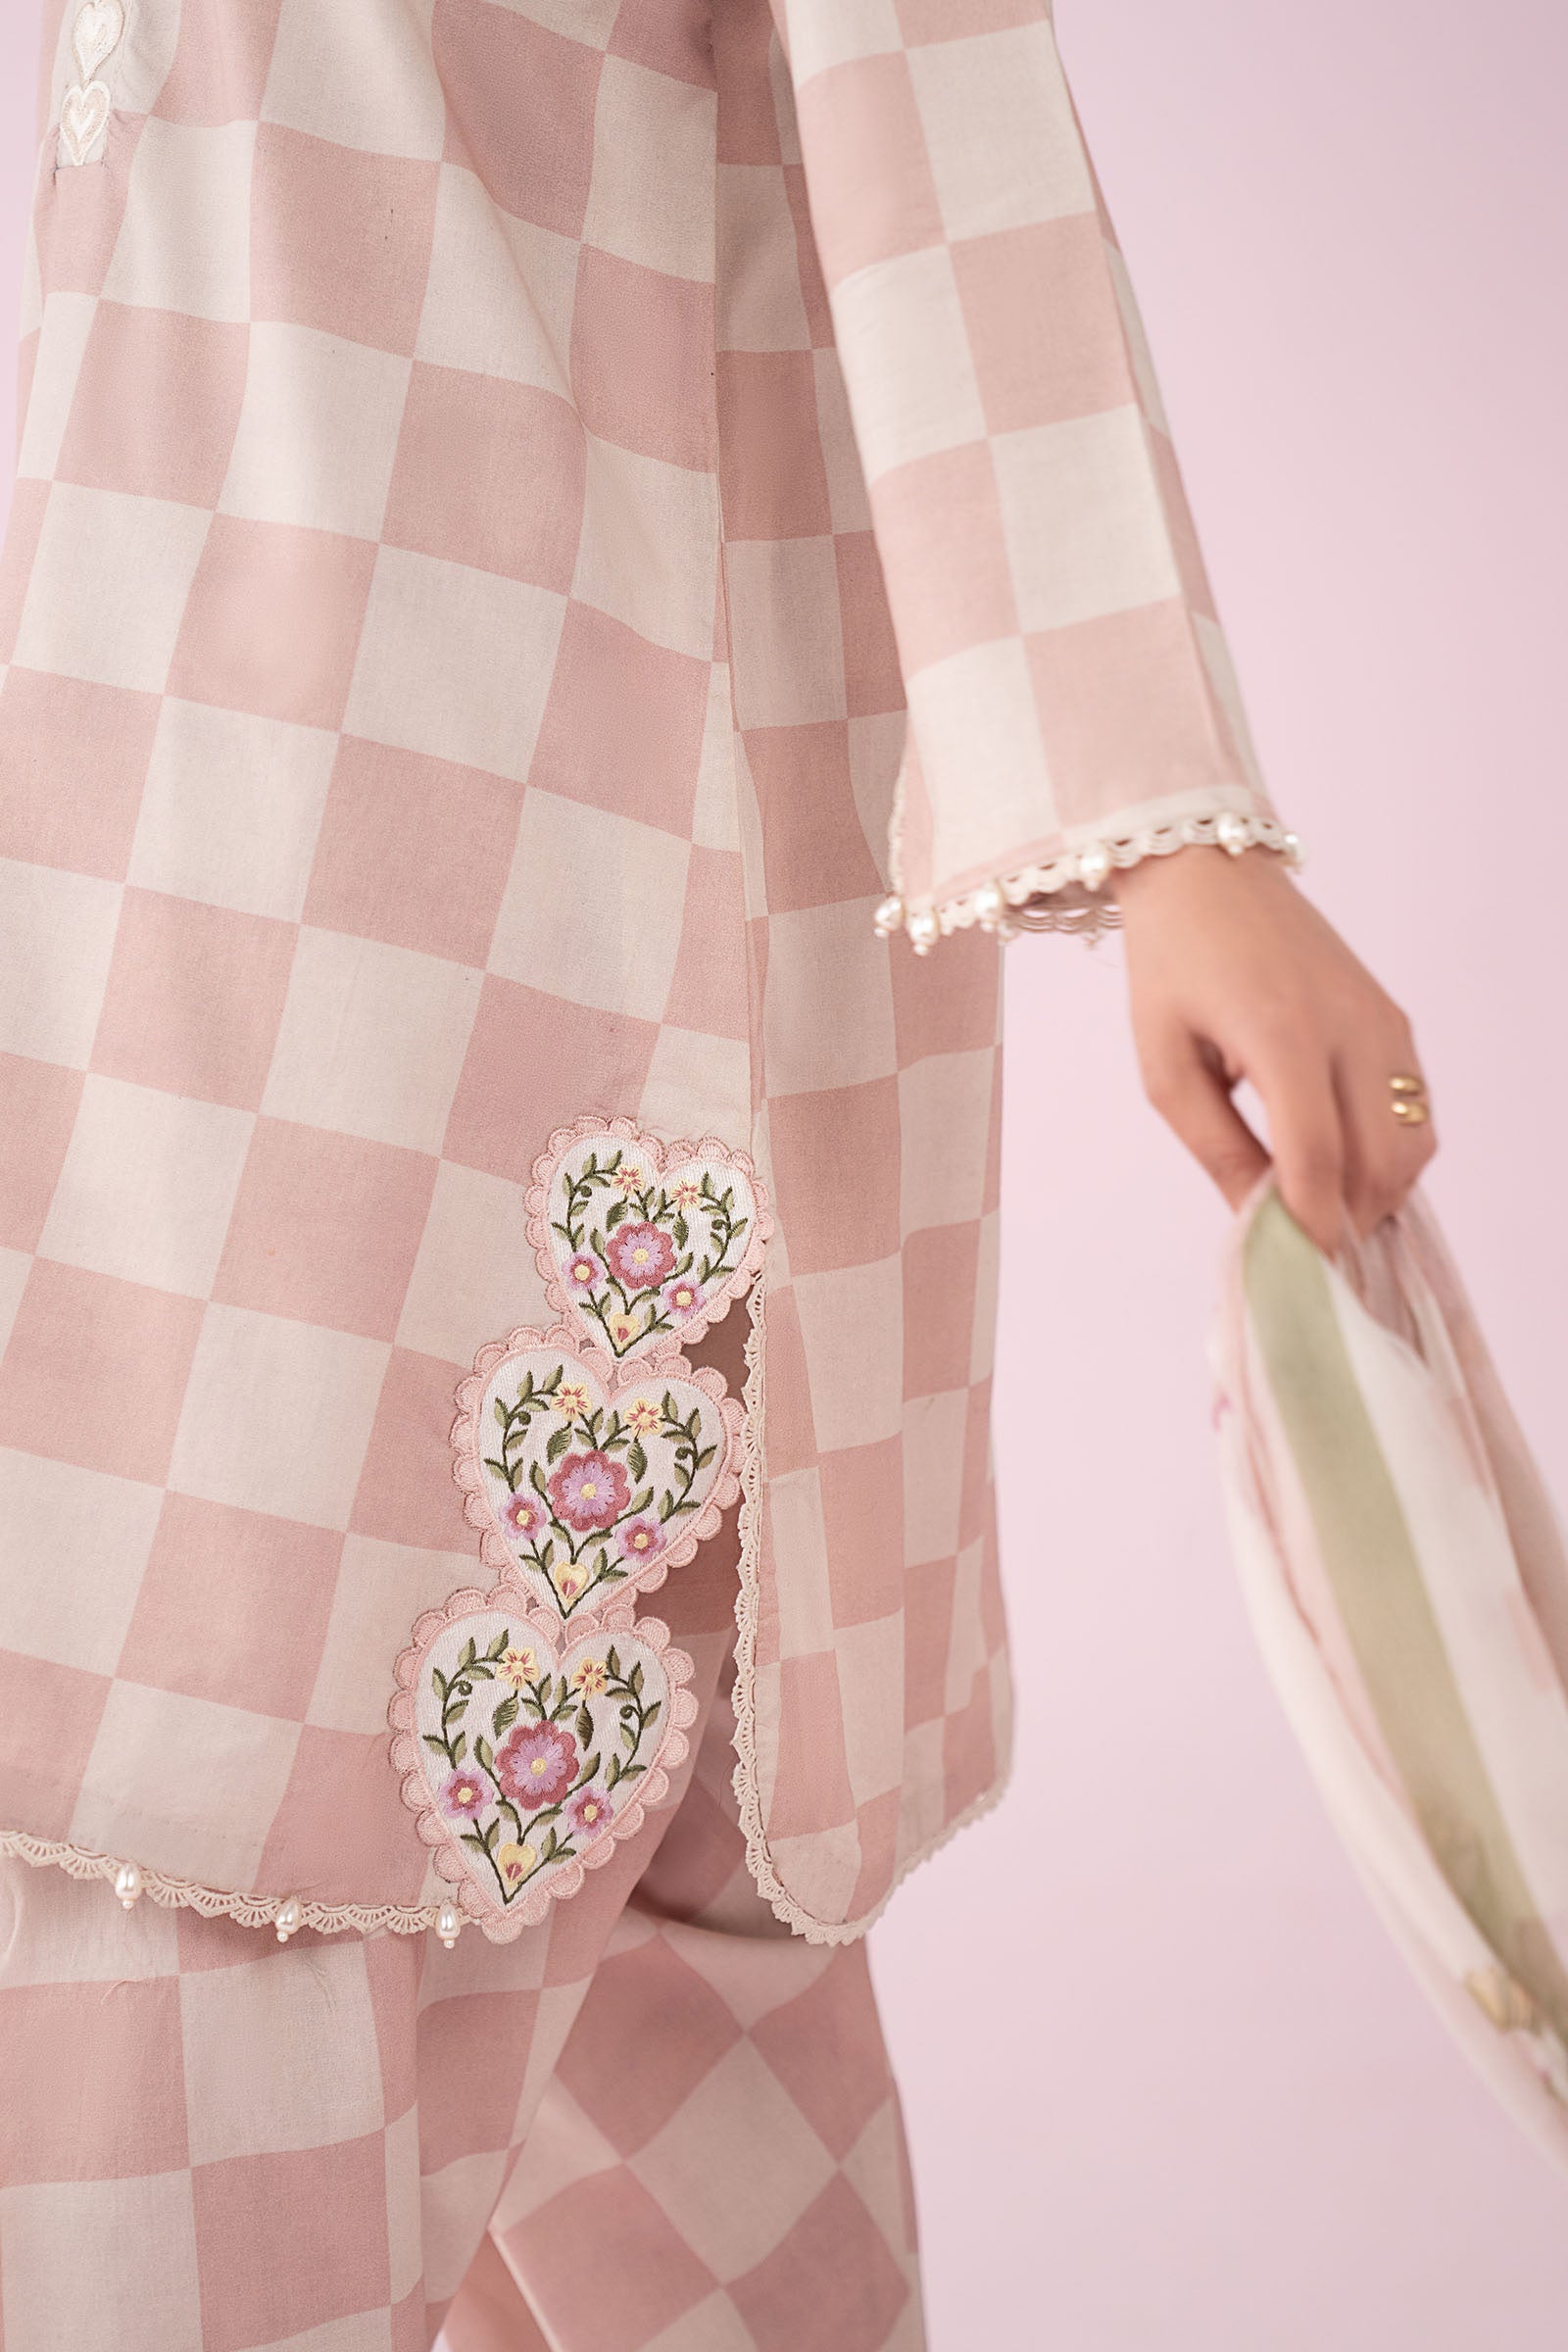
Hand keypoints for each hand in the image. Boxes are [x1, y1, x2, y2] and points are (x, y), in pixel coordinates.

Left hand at [1111, 844, 1436, 1255]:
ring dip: (1378, 1191)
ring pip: (1414, 1142)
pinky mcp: (1394, 1019)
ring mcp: (1383, 1022)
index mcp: (1281, 1033)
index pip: (1317, 1158)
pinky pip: (1415, 1108)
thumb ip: (1215, 1146)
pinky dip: (1391, 1152)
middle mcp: (1349, 1027)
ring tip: (1325, 1208)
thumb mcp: (1166, 1065)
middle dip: (1349, 1220)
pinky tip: (1343, 1163)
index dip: (1312, 1225)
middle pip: (1381, 1161)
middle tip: (1309, 1250)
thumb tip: (1257, 1217)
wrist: (1209, 874)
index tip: (1298, 1268)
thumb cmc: (1173, 966)